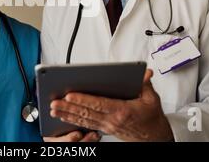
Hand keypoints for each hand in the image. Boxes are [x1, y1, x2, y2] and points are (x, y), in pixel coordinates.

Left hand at [50, 69, 173, 141]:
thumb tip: (145, 72)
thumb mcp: (151, 98)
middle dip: (69, 107)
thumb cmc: (150, 116)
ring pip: (83, 120)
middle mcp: (112, 120)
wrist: (153, 136)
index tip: (70, 95)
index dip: (83, 99)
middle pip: (86, 113)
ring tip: (54, 109)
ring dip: (67, 114)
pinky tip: (63, 117)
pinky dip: (73, 121)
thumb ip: (145, 84)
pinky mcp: (104, 129)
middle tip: (54, 102)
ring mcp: (107, 126)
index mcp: (122, 110)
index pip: (98, 104)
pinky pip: (86, 125)